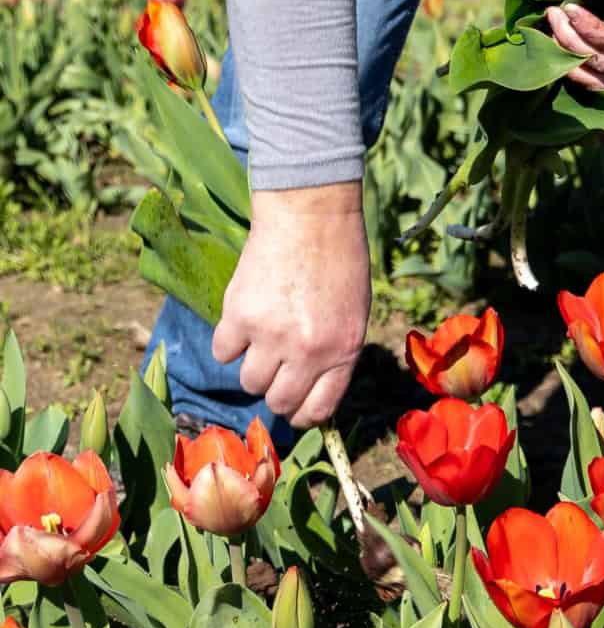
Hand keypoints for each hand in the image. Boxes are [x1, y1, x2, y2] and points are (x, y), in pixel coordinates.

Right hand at [212, 181, 370, 428]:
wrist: (311, 215)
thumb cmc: (340, 259)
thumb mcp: (354, 314)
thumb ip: (336, 353)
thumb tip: (312, 387)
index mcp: (343, 352)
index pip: (318, 409)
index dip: (303, 412)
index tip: (295, 405)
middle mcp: (308, 351)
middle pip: (279, 401)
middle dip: (276, 392)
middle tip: (274, 370)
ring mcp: (271, 336)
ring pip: (249, 382)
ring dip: (252, 367)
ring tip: (259, 341)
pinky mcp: (239, 316)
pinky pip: (223, 352)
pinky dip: (229, 343)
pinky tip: (241, 322)